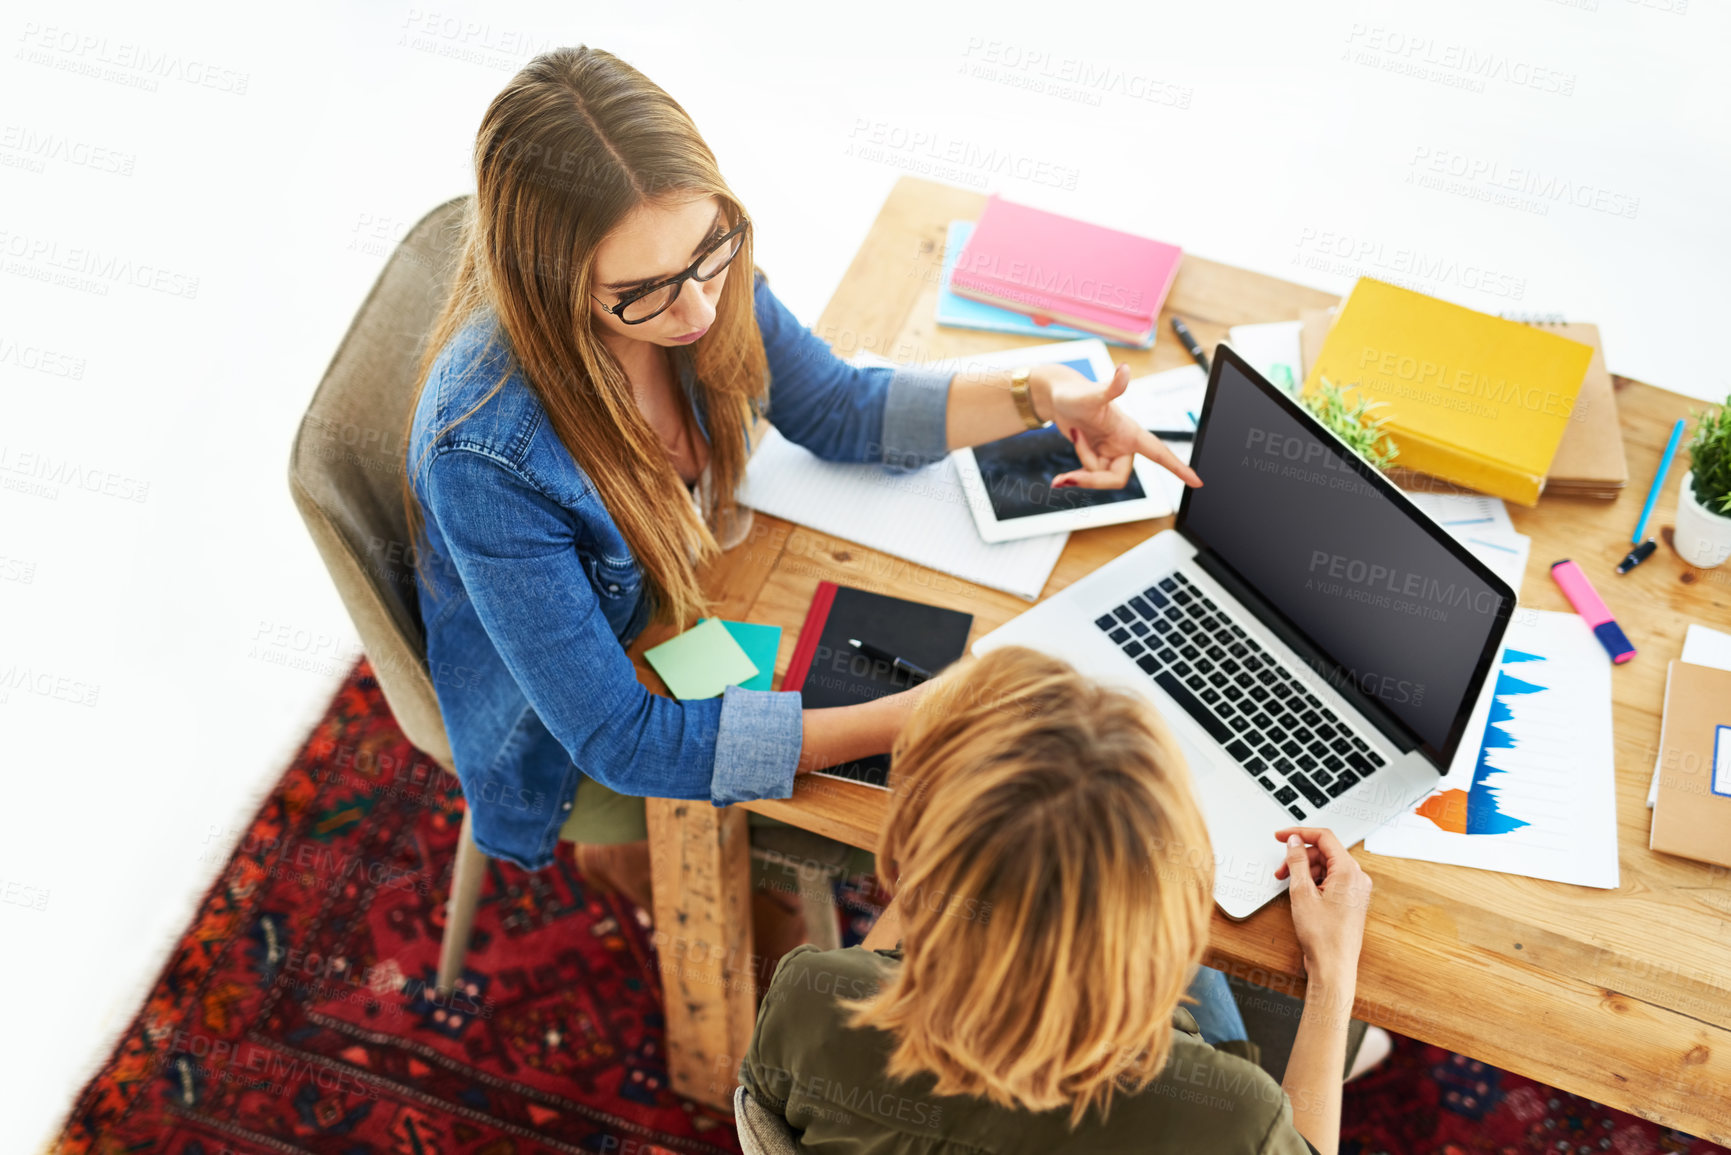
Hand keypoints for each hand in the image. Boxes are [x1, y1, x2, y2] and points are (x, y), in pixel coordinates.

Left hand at [1033, 362, 1203, 490]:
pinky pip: (1090, 477)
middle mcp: (1123, 445)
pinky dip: (1075, 476)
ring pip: (1100, 478)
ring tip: (1074, 437)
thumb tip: (1124, 369)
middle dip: (1092, 478)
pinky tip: (1062, 471)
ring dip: (1081, 467)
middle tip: (1066, 477)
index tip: (1198, 482)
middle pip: (1118, 479)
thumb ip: (1111, 386)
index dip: (1179, 468)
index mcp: (1130, 433)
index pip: (1159, 453)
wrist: (1056, 398)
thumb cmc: (1075, 393)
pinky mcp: (1097, 457)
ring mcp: (1110, 452)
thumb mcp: (1092, 394)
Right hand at [1273, 827, 1372, 984]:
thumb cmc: (1322, 936)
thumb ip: (1297, 861)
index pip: (1324, 837)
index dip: (1299, 833)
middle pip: (1324, 853)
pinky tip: (1301, 894)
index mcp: (1349, 871)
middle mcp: (1357, 878)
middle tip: (1281, 870)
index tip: (1281, 835)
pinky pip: (1331, 881)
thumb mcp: (1302, 892)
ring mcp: (1355, 891)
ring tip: (1288, 885)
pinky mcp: (1351, 902)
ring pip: (1326, 867)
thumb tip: (1294, 841)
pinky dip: (1314, 882)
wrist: (1334, 966)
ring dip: (1305, 871)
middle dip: (1300, 858)